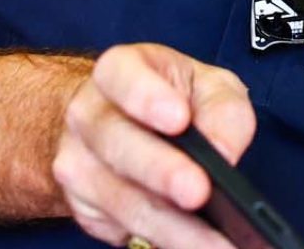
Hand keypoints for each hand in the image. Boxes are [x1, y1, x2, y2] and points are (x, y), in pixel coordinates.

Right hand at [52, 44, 255, 248]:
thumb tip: (225, 152)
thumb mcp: (209, 85)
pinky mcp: (85, 208)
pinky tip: (192, 246)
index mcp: (118, 71)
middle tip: (199, 191)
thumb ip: (224, 109)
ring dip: (171, 226)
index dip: (148, 98)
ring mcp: (78, 165)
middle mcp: (88, 115)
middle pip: (119, 146)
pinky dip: (160, 241)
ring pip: (122, 199)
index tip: (179, 120)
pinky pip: (121, 229)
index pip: (123, 77)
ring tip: (213, 241)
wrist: (119, 122)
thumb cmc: (172, 98)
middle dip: (162, 173)